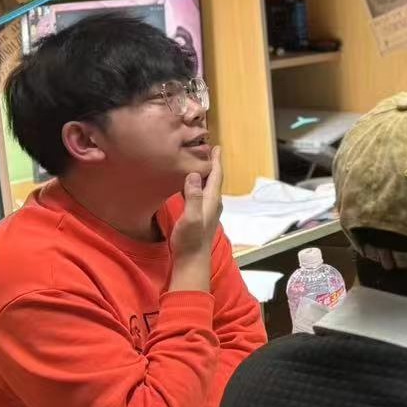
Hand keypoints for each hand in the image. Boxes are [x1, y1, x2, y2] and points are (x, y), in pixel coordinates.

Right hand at [169, 146, 223, 279]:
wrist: (192, 260)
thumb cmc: (190, 240)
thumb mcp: (191, 217)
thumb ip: (193, 196)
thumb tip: (194, 174)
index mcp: (211, 200)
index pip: (216, 176)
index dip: (216, 161)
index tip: (216, 147)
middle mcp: (212, 203)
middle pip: (214, 179)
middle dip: (211, 164)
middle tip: (206, 149)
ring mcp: (207, 210)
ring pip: (208, 186)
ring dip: (205, 174)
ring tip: (198, 162)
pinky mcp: (200, 215)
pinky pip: (201, 193)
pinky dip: (198, 184)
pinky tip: (191, 183)